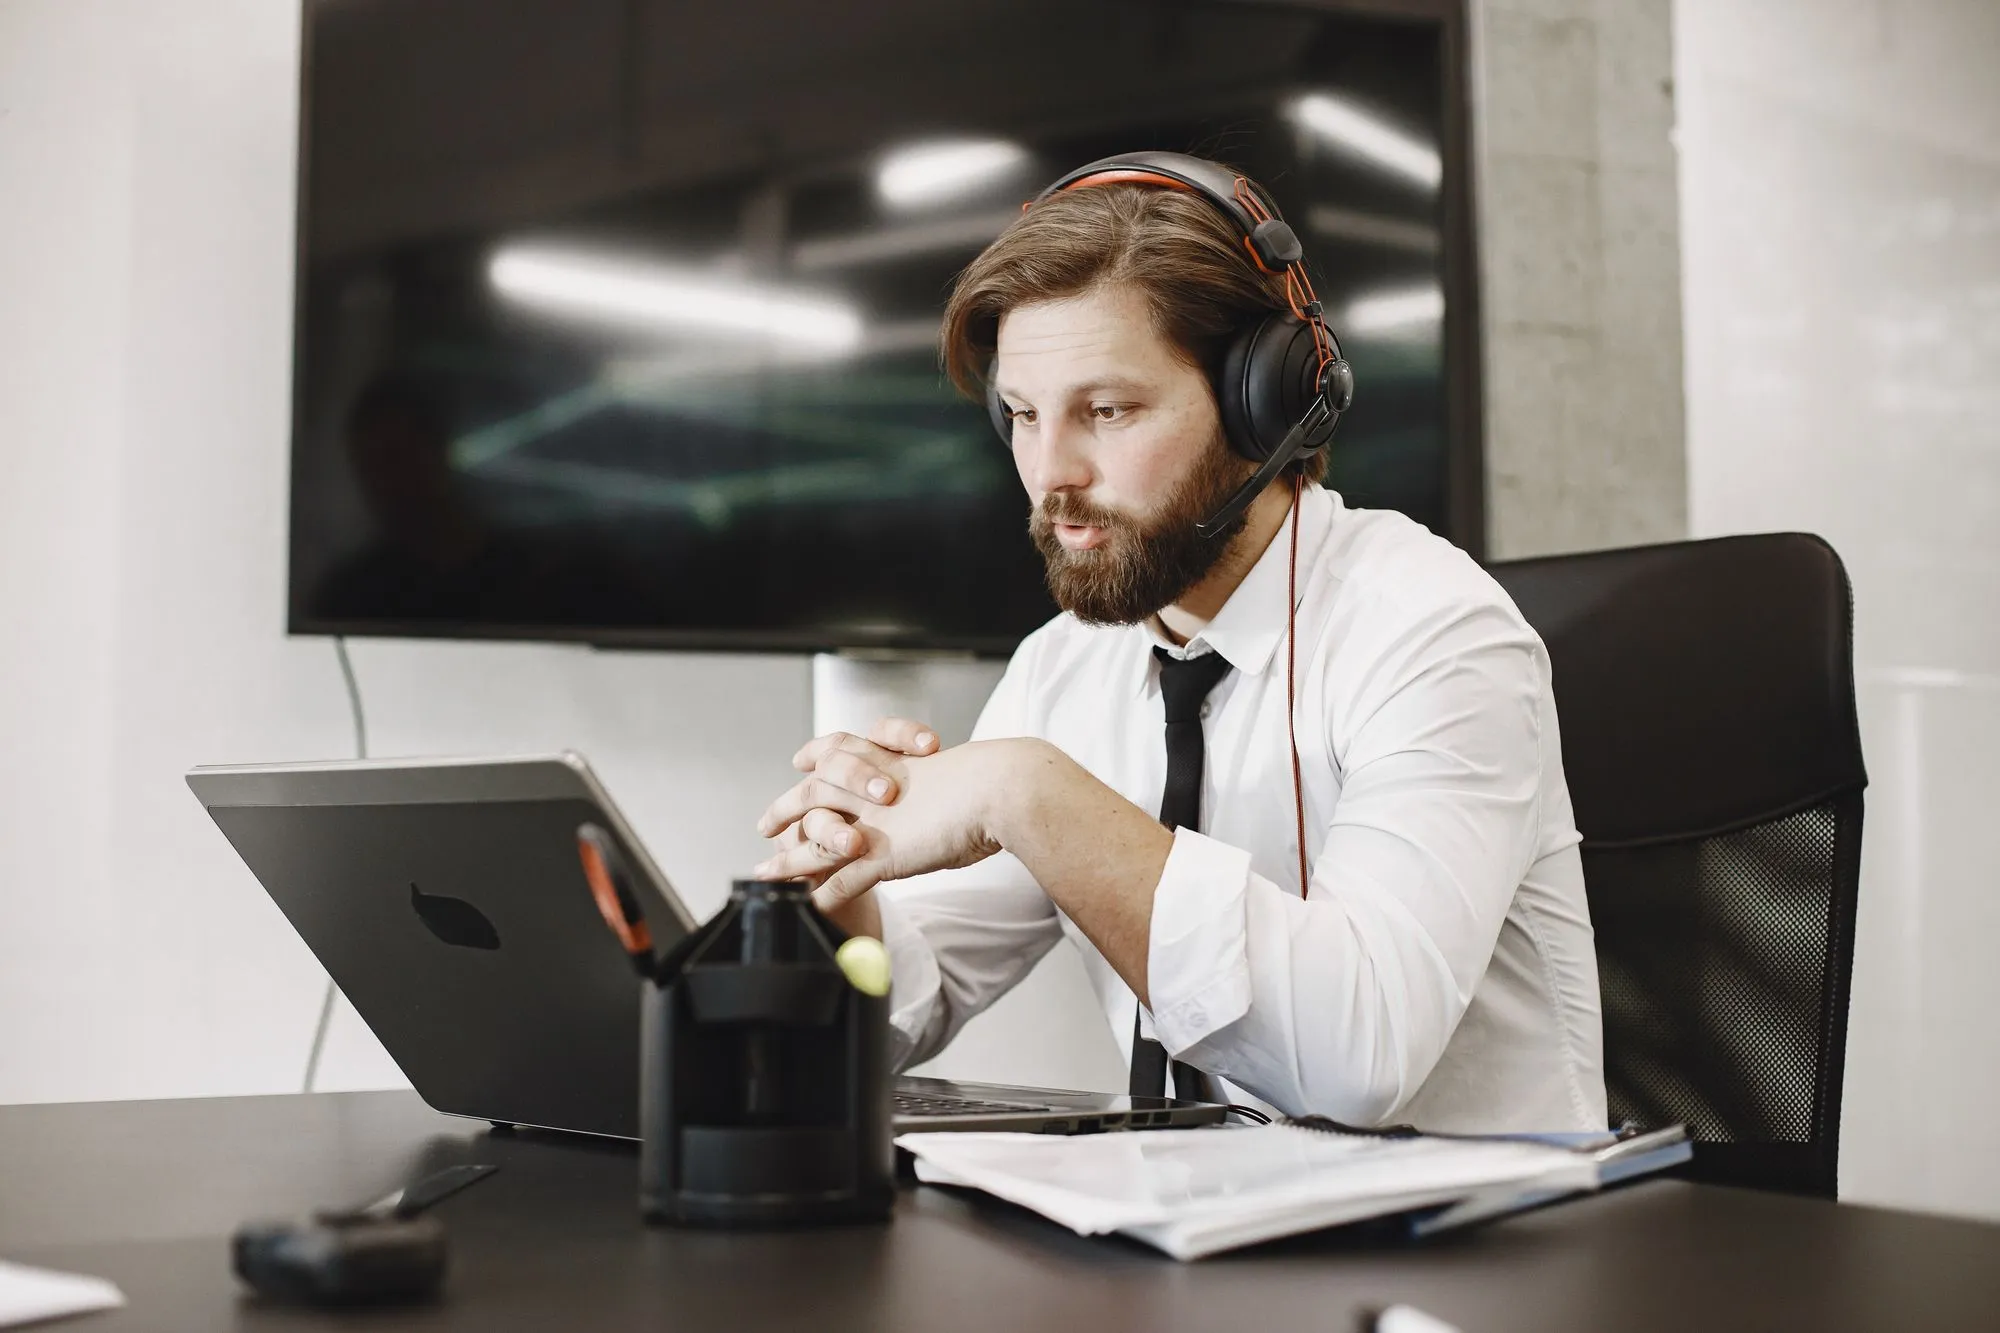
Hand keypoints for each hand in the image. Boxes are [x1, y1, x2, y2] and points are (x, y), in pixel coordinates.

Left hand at [755, 740, 1029, 909]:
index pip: (840, 750)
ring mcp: (876, 822)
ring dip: (789, 858)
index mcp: (891, 762)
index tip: (800, 760)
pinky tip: (809, 908)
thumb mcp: (964, 775)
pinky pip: (843, 879)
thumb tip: (960, 789)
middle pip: (814, 793)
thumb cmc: (997, 782)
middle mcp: (874, 789)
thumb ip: (947, 786)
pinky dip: (823, 895)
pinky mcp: (884, 855)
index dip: (816, 755)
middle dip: (786, 808)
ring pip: (817, 839)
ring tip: (765, 873)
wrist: (1004, 788)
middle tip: (765, 823)